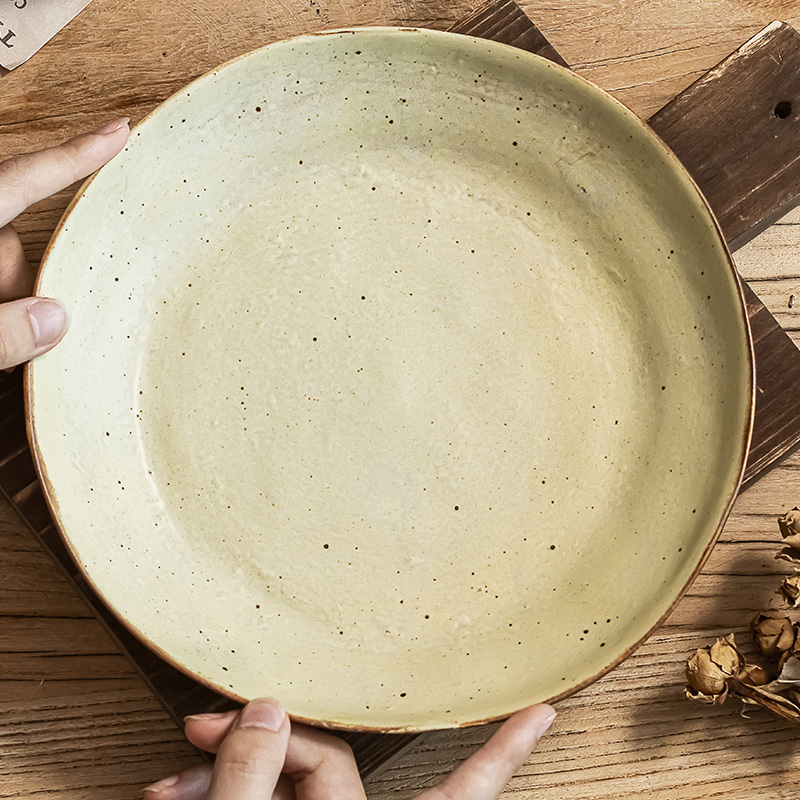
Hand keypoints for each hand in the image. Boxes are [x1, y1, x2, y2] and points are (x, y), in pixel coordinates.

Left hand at [0, 118, 129, 368]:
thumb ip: (1, 331)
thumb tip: (56, 321)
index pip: (23, 179)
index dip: (75, 155)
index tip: (118, 130)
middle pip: (12, 241)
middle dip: (24, 283)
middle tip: (14, 336)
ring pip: (4, 271)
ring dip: (10, 304)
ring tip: (1, 352)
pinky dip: (3, 315)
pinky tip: (1, 348)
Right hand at [142, 697, 555, 798]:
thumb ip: (253, 782)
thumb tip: (270, 710)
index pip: (456, 796)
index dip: (502, 755)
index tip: (542, 715)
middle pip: (325, 770)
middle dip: (255, 748)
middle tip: (196, 735)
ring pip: (286, 792)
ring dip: (225, 779)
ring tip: (167, 790)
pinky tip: (177, 799)